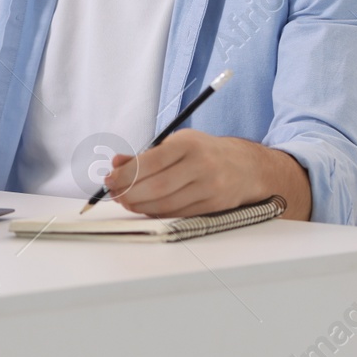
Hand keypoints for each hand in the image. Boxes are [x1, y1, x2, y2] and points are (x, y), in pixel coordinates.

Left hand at [102, 130, 311, 219]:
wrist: (246, 166)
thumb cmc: (205, 152)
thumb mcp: (177, 142)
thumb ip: (146, 154)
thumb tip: (116, 163)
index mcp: (188, 144)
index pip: (151, 161)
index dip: (126, 174)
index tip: (109, 180)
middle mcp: (202, 165)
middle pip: (157, 186)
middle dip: (130, 193)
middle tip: (115, 195)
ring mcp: (210, 187)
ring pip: (167, 204)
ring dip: (140, 206)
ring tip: (127, 202)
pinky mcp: (214, 206)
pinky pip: (178, 214)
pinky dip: (157, 213)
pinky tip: (146, 208)